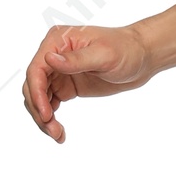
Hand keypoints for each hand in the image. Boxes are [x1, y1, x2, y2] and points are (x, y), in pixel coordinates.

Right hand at [22, 23, 152, 143]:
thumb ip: (76, 59)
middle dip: (39, 110)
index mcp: (57, 41)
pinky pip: (49, 103)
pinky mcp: (65, 86)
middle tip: (53, 130)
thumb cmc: (127, 49)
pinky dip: (50, 118)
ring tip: (58, 135)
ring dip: (43, 118)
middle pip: (33, 86)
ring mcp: (58, 72)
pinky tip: (59, 132)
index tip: (46, 114)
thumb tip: (48, 59)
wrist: (142, 58)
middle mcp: (53, 55)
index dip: (36, 93)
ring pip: (38, 98)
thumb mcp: (104, 55)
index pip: (36, 69)